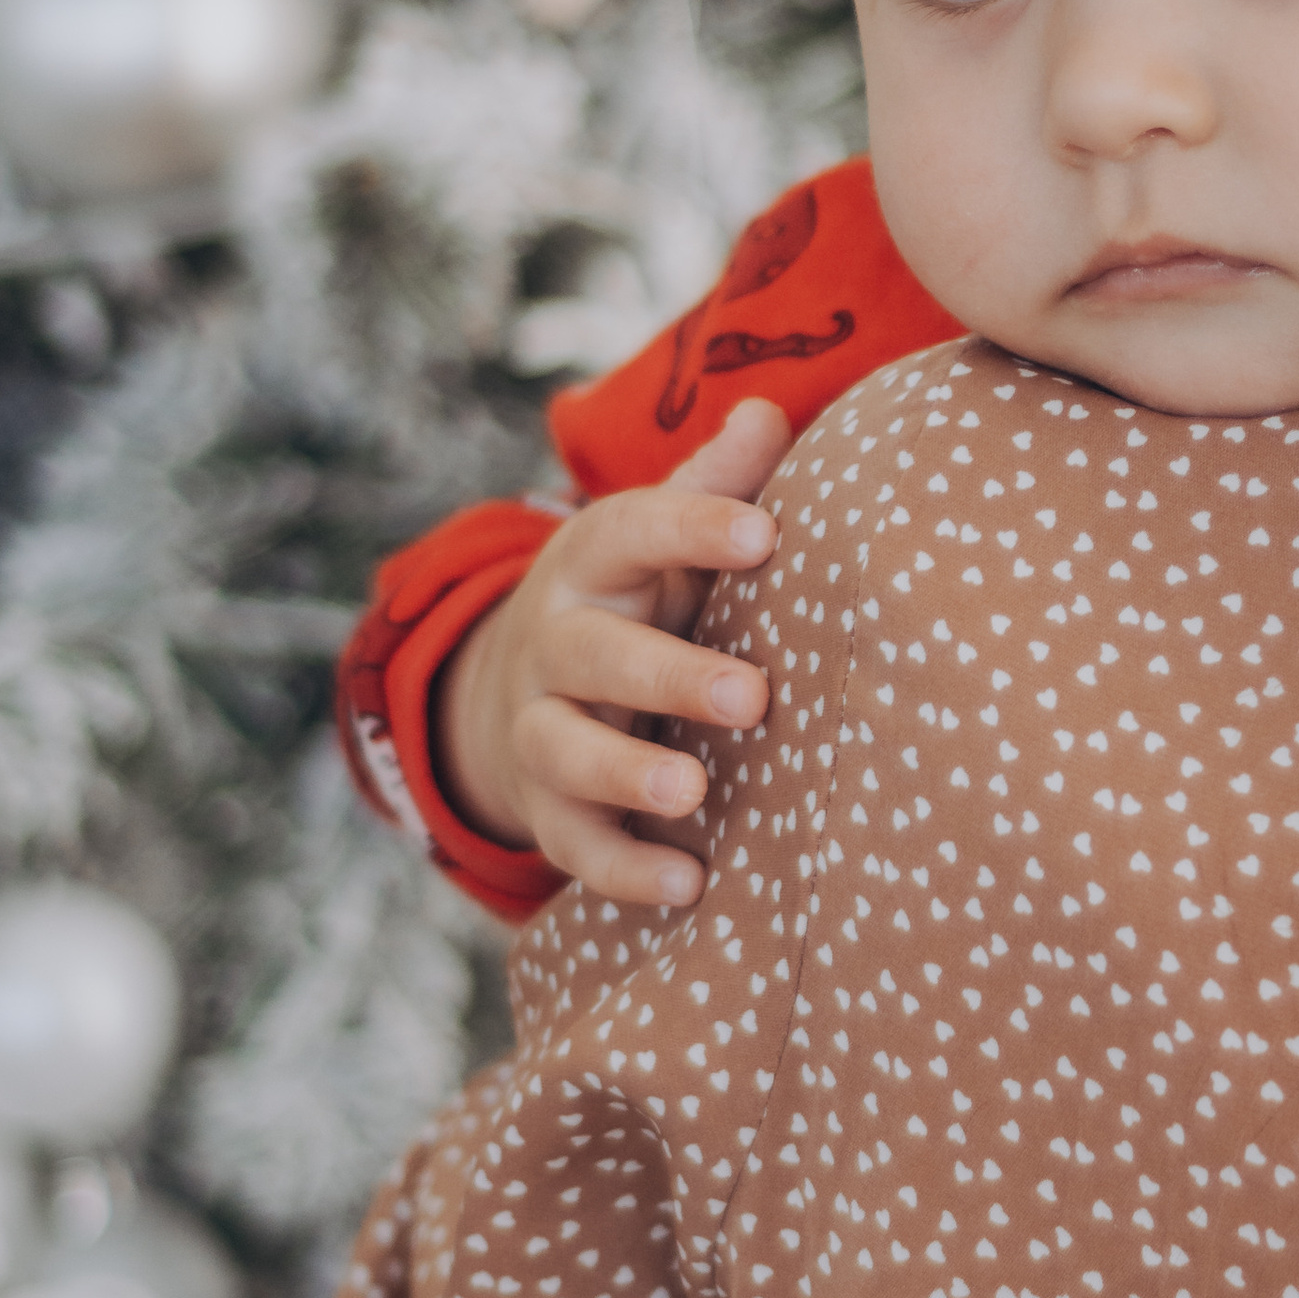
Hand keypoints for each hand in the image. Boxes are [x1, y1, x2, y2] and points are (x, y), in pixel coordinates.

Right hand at [431, 399, 787, 906]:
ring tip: (692, 793)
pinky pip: (575, 845)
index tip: (763, 535)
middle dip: (668, 674)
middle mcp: (558, 639)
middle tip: (750, 696)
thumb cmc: (639, 595)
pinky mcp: (548, 806)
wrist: (525, 681)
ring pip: (566, 750)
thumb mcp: (667, 537)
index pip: (637, 529)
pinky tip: (689, 885)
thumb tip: (773, 412)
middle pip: (598, 653)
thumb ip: (720, 482)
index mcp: (597, 559)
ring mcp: (543, 726)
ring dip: (626, 774)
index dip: (695, 528)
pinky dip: (625, 870)